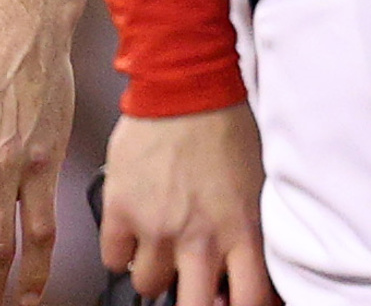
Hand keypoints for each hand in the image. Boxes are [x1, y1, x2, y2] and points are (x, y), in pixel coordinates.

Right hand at [98, 106, 278, 305]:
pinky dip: (121, 251)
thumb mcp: (257, 184)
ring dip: (155, 271)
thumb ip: (249, 228)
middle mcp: (200, 238)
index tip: (229, 299)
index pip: (249, 300)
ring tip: (161, 245)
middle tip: (191, 284)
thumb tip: (244, 263)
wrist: (184, 85)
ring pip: (149, 285)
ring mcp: (156, 227)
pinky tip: (134, 231)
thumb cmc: (224, 125)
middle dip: (194, 300)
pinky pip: (113, 259)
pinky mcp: (120, 210)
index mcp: (241, 230)